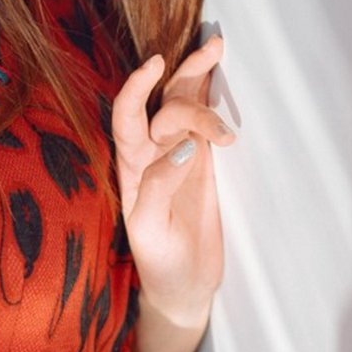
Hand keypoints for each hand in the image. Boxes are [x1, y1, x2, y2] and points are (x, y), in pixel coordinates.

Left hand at [111, 34, 235, 324]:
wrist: (185, 288)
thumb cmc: (160, 261)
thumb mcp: (150, 229)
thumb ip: (159, 185)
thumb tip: (182, 146)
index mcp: (131, 166)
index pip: (127, 115)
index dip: (137, 86)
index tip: (156, 63)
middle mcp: (152, 152)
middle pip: (164, 100)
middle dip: (185, 77)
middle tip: (214, 66)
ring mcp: (180, 154)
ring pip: (186, 103)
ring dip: (202, 79)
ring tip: (223, 64)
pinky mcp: (206, 162)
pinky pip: (207, 122)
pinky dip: (215, 99)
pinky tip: (225, 79)